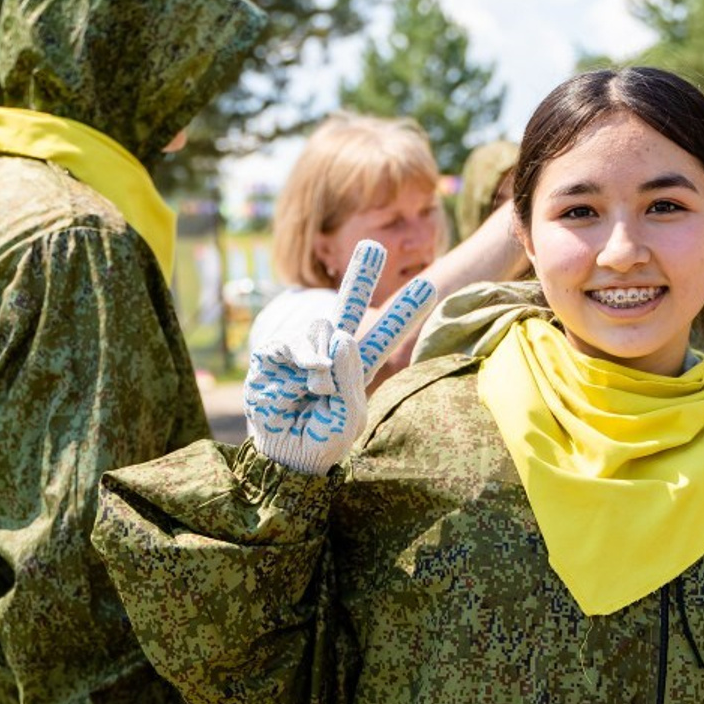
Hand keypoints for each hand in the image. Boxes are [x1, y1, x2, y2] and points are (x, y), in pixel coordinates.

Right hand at [244, 240, 435, 472]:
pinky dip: (307, 358)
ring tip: (318, 388)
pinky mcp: (275, 354)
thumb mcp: (350, 415)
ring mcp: (301, 351)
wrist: (288, 457)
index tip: (428, 286)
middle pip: (349, 306)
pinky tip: (309, 377)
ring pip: (323, 325)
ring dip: (324, 360)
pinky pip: (296, 340)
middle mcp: (329, 354)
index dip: (402, 313)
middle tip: (374, 246)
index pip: (382, 335)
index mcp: (355, 369)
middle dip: (361, 276)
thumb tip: (341, 334)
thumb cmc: (322, 441)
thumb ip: (352, 376)